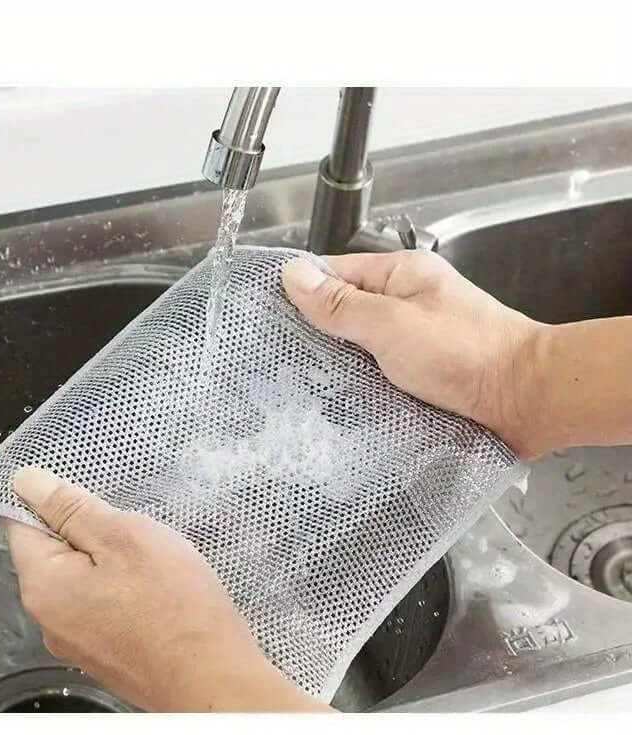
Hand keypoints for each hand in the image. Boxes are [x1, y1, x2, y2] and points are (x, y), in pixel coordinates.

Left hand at [0, 455, 329, 711]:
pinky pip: (97, 599)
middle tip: (112, 497)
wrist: (213, 682)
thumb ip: (72, 509)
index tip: (18, 457)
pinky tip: (149, 574)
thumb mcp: (125, 538)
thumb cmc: (174, 607)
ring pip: (77, 575)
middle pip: (49, 549)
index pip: (18, 521)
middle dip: (74, 520)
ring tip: (141, 538)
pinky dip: (114, 578)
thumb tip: (24, 483)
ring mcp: (77, 639)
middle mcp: (49, 618)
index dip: (24, 486)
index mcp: (44, 585)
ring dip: (100, 551)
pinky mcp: (105, 650)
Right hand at [282, 250, 544, 457]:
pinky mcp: (418, 374)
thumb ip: (340, 303)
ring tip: (303, 385)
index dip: (300, 292)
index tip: (268, 316)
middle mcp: (405, 303)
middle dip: (316, 335)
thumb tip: (293, 275)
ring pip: (357, 348)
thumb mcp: (390, 324)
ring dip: (338, 366)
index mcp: (400, 275)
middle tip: (282, 360)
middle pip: (343, 312)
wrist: (526, 401)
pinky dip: (359, 386)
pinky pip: (375, 374)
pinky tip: (339, 402)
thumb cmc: (468, 354)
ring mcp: (412, 340)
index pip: (333, 273)